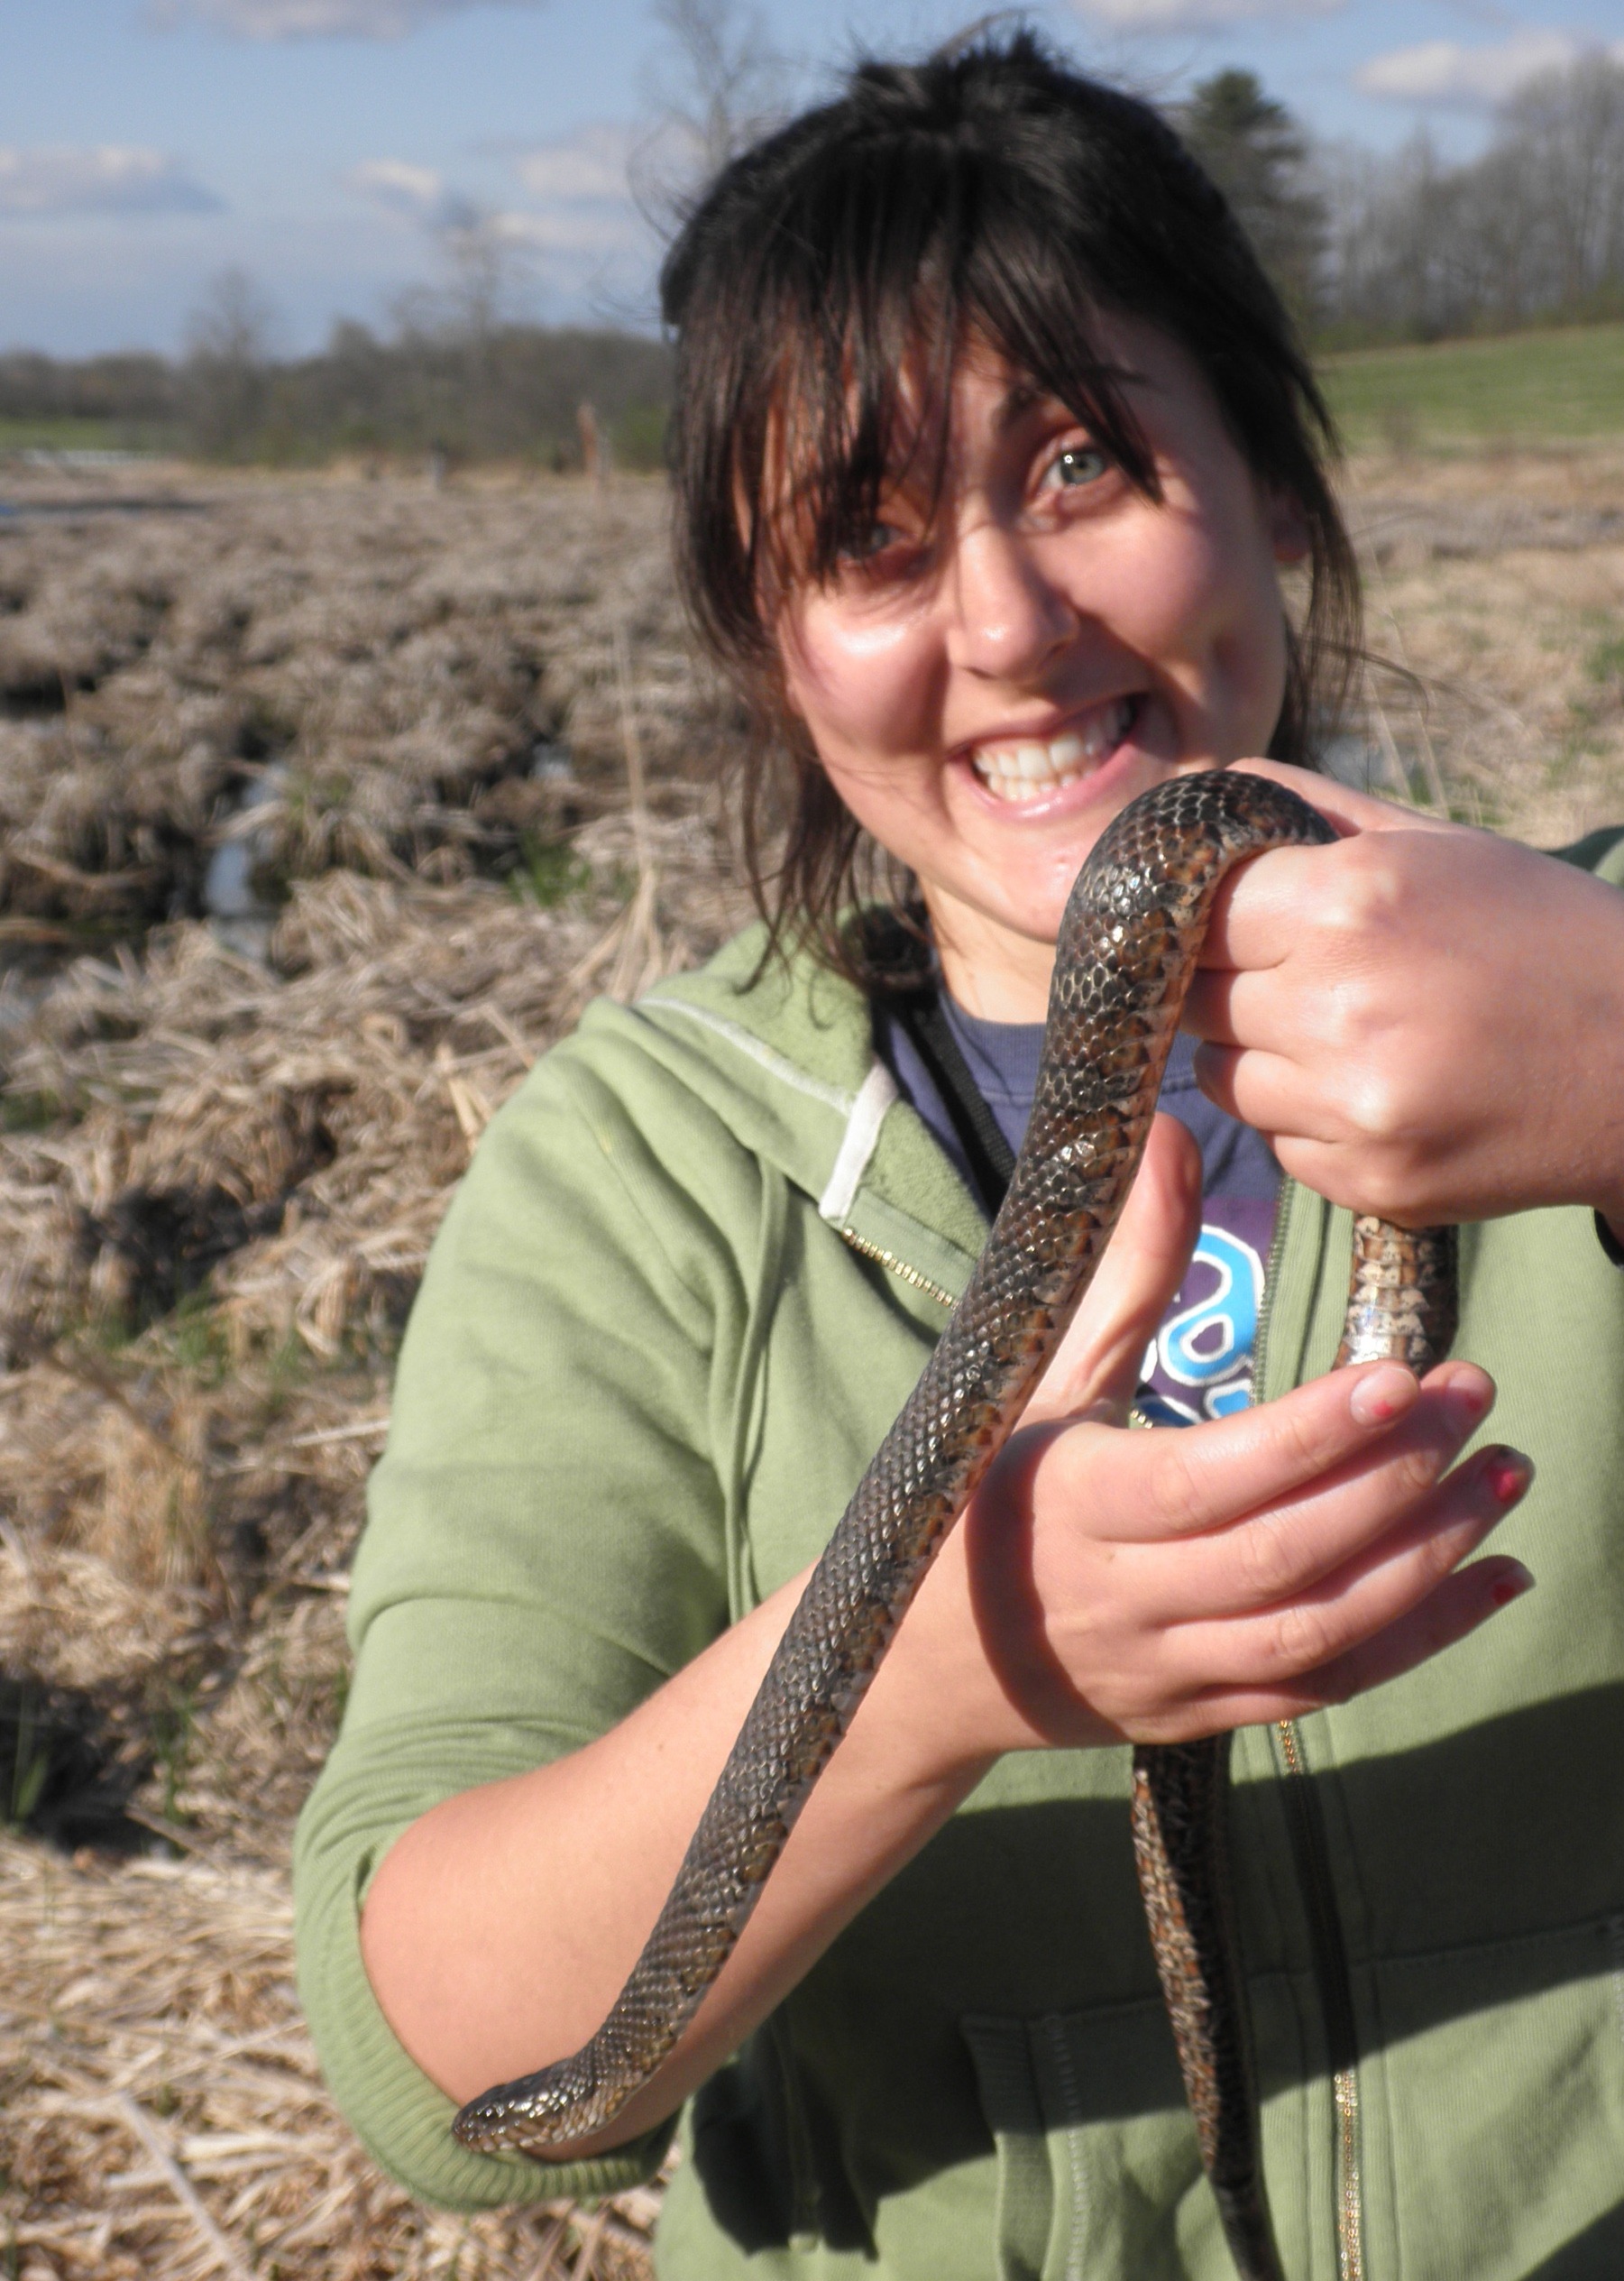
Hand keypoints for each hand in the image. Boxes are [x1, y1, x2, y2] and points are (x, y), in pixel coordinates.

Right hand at [881, 1116, 1532, 1766]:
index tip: (1401, 1371)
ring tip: (1503, 1476)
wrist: (919, 1663)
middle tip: (1475, 1395)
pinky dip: (1419, 1637)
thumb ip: (1124, 1265)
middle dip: (1393, 1479)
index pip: (1206, 1478)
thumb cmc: (981, 1488)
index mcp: (1068, 1505)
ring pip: (1313, 1630)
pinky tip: (1494, 1576)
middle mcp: (1116, 1600)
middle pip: (1278, 1554)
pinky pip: (1322, 1690)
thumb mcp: (1040, 1376)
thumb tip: (1170, 1131)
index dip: (1310, 1435)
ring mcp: (1161, 1670)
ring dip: (1424, 1557)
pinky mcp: (1198, 1718)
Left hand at [1179, 759, 1623, 1231]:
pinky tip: (1377, 1089)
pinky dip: (1305, 1119)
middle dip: (1228, 985)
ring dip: (1258, 1056)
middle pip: (1194, 998)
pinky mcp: (1369, 1180)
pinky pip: (1277, 1143)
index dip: (1210, 917)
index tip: (1236, 924)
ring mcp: (1352, 1105)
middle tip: (1293, 977)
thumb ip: (1307, 809)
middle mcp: (1340, 1006)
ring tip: (1345, 1034)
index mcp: (1351, 902)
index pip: (1195, 910)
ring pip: (1220, 1078)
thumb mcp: (1437, 844)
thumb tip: (1206, 796)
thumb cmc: (1542, 935)